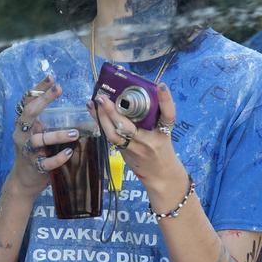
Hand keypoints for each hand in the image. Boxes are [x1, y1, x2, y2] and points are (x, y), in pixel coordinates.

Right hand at [7, 74, 75, 190]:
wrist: (25, 180)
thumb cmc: (37, 153)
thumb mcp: (40, 135)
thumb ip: (53, 125)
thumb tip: (84, 116)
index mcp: (24, 124)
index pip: (28, 101)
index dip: (38, 89)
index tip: (51, 78)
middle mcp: (22, 134)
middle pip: (29, 113)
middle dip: (43, 100)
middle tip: (58, 89)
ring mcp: (27, 150)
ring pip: (39, 139)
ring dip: (57, 135)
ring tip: (75, 132)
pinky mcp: (34, 166)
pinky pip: (46, 162)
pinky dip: (58, 158)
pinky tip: (69, 153)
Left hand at [91, 81, 187, 205]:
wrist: (161, 175)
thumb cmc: (162, 149)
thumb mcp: (163, 132)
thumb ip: (154, 116)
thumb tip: (134, 94)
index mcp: (163, 132)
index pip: (168, 115)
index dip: (166, 100)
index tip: (161, 86)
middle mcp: (149, 140)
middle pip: (129, 127)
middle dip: (113, 111)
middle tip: (102, 97)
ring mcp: (135, 149)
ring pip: (114, 135)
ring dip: (102, 118)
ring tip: (94, 103)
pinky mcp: (125, 153)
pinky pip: (110, 138)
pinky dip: (101, 124)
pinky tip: (93, 112)